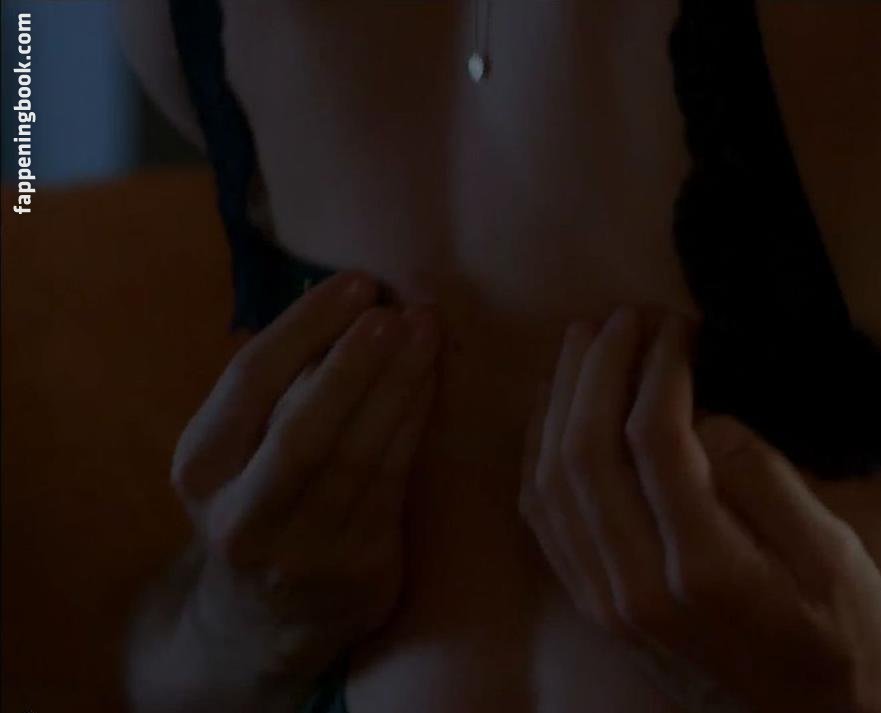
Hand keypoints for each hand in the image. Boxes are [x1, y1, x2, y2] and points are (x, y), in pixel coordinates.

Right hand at [169, 272, 438, 696]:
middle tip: (394, 310)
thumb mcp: (237, 451)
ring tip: (426, 330)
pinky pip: (392, 481)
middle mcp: (242, 513)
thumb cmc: (261, 498)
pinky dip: (413, 424)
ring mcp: (302, 547)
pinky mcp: (357, 566)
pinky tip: (431, 381)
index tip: (356, 283)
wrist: (264, 619)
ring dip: (397, 386)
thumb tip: (349, 295)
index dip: (305, 325)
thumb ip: (276, 386)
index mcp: (200, 467)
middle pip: (303, 426)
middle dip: (352, 363)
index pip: (250, 380)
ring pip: (357, 454)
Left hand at [519, 307, 880, 712]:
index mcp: (704, 567)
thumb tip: (707, 419)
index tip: (679, 324)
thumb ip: (769, 484)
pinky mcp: (593, 606)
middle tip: (626, 315)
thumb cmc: (838, 635)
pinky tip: (554, 411)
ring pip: (551, 481)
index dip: (660, 366)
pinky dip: (538, 453)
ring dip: (560, 399)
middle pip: (588, 451)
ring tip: (582, 341)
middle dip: (600, 367)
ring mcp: (605, 600)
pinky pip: (542, 519)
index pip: (655, 440)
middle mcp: (637, 585)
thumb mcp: (834, 558)